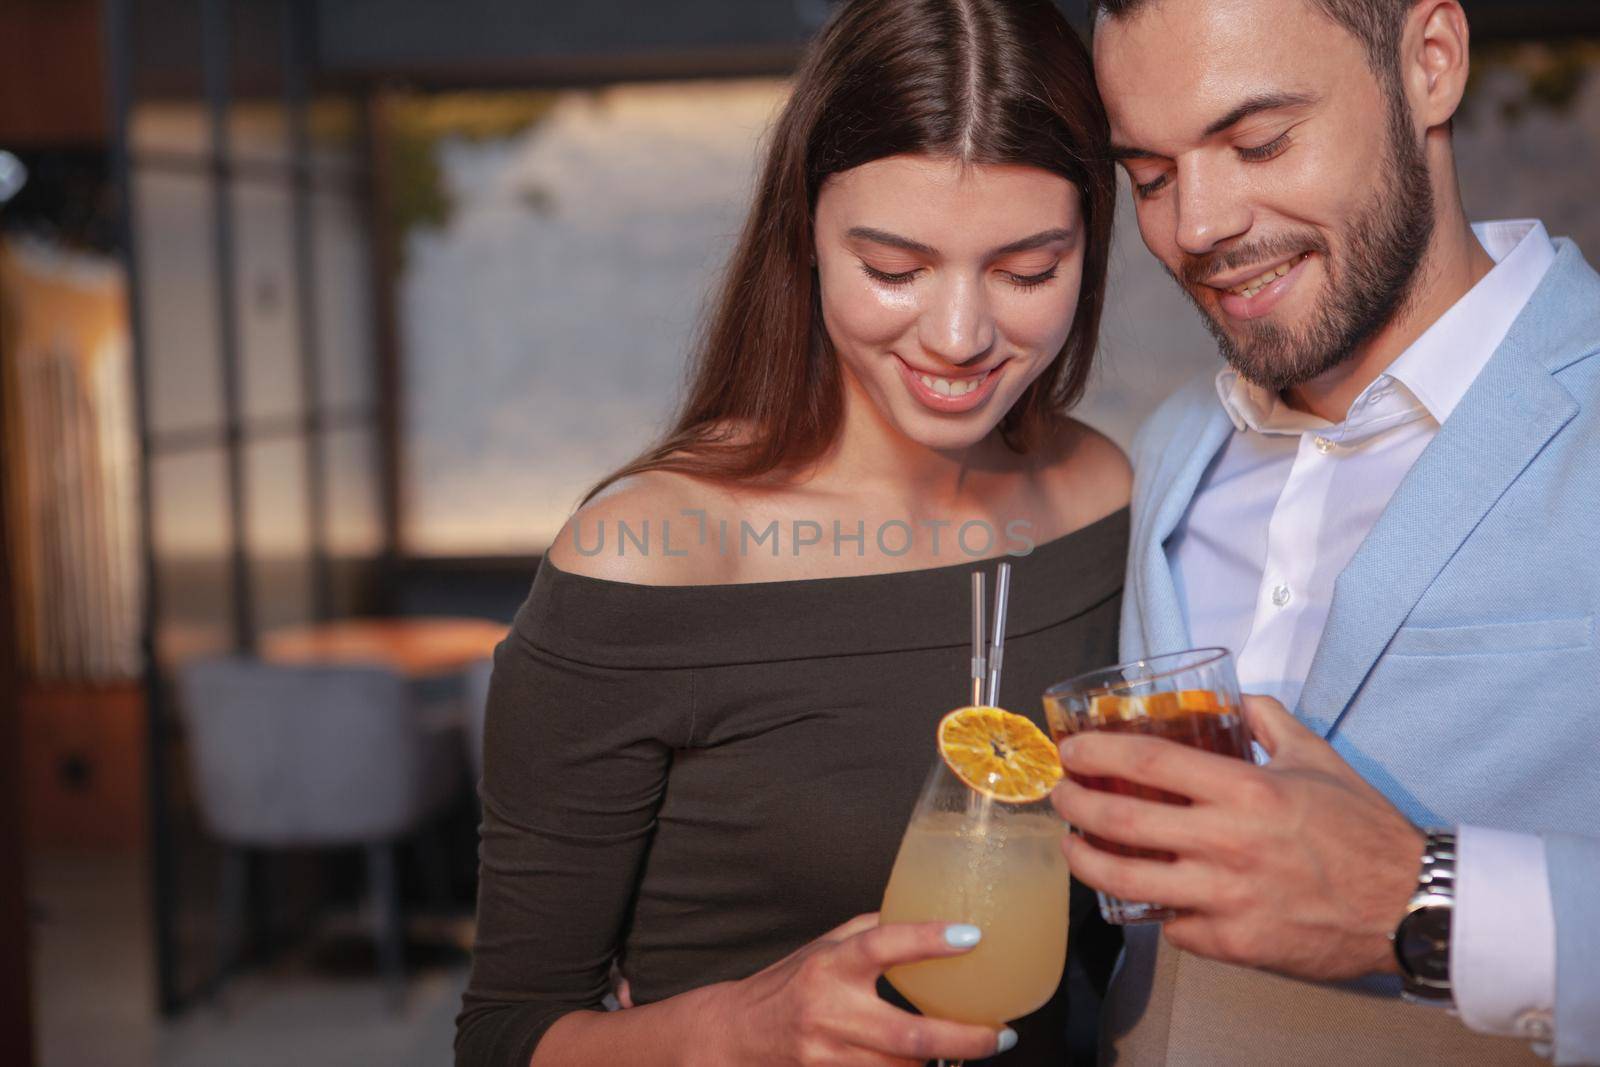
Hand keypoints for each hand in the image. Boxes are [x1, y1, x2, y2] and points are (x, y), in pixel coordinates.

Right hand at [701, 912, 1011, 1066]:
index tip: (972, 935)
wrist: (735, 1036)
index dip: (928, 940)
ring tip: (976, 1044)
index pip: (882, 944)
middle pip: (908, 1033)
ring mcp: (829, 1054)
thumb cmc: (786, 984)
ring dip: (942, 1058)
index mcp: (829, 964)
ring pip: (903, 1066)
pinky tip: (932, 1059)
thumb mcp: (822, 947)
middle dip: (963, 1039)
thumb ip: (869, 933)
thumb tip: (925, 916)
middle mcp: (829, 1011)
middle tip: (1001, 1033)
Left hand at [1051, 695, 1424, 980]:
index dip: (1095, 754)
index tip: (1072, 753)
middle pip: (1119, 823)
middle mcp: (1226, 843)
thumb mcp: (1316, 757)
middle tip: (1061, 797)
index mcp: (1244, 790)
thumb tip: (1235, 700)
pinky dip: (1154, 909)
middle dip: (1074, 807)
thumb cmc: (1363, 831)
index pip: (1145, 763)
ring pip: (1127, 881)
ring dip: (1087, 862)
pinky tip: (1147, 895)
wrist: (1409, 904)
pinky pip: (1171, 926)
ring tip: (1075, 848)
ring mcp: (1225, 898)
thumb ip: (1269, 721)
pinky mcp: (1233, 943)